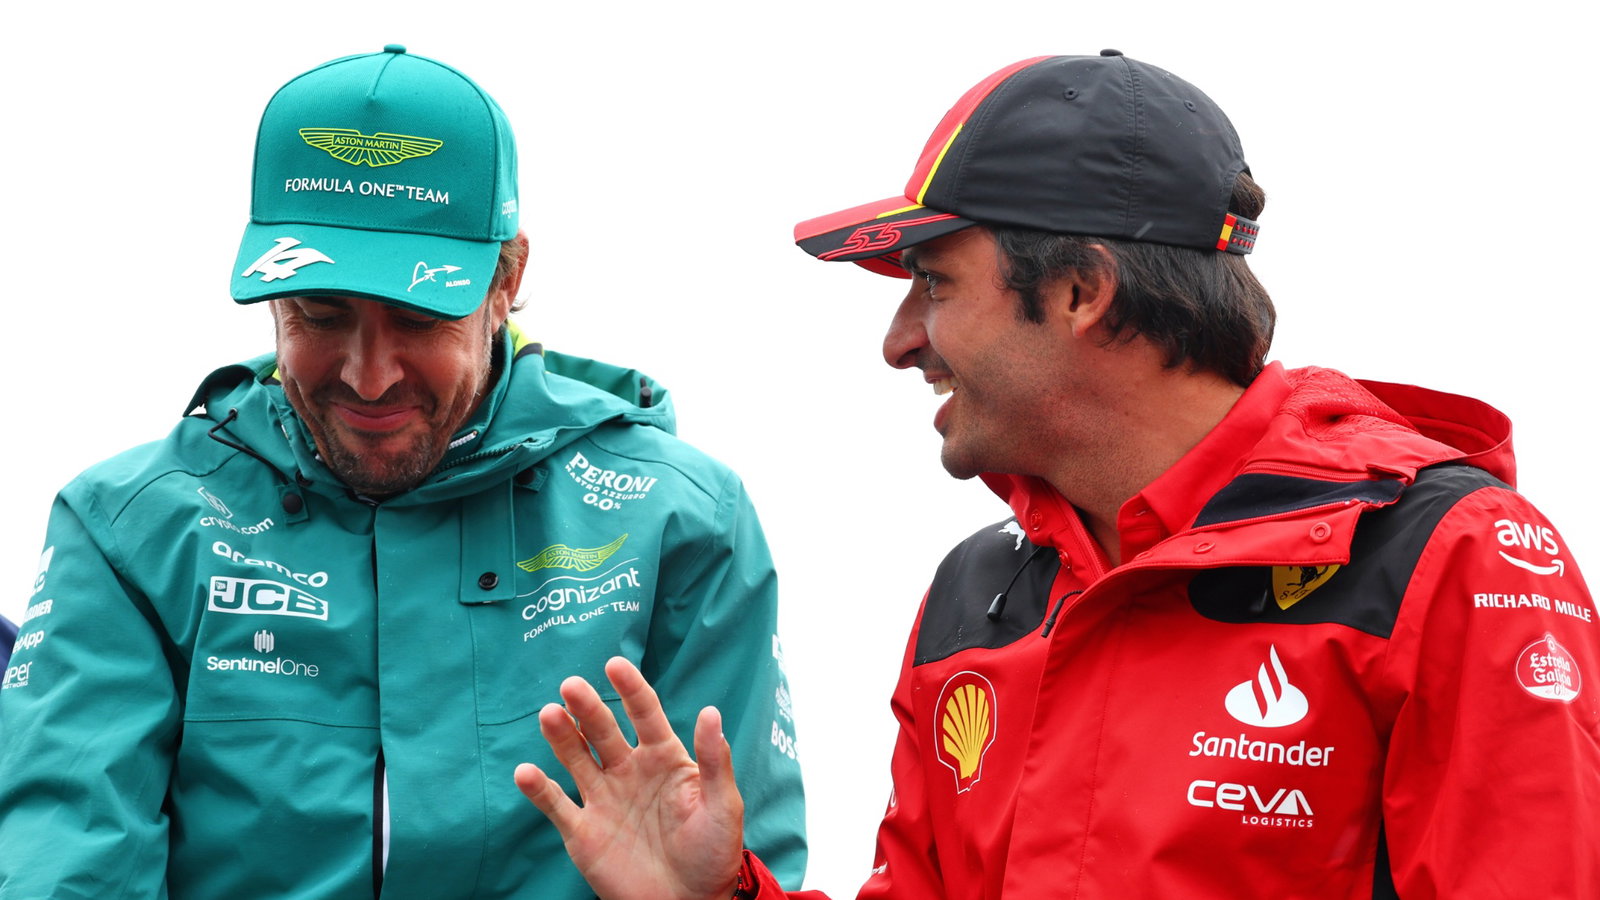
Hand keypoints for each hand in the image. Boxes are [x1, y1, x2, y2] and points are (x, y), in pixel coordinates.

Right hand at [514, 657, 745, 899]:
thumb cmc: (712, 854)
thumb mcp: (723, 806)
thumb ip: (714, 761)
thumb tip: (712, 710)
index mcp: (664, 759)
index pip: (645, 714)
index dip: (631, 689)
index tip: (615, 665)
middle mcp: (629, 771)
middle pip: (603, 731)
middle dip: (587, 708)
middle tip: (572, 686)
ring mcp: (603, 798)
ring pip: (576, 759)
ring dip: (561, 737)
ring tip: (549, 714)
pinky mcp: (582, 831)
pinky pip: (556, 805)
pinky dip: (538, 789)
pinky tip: (526, 772)